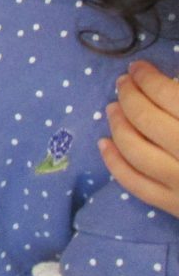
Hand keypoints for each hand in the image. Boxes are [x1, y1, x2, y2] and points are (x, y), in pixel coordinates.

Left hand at [100, 61, 178, 216]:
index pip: (168, 95)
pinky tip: (103, 143)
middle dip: (129, 96)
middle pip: (147, 119)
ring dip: (118, 125)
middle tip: (122, 83)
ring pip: (135, 150)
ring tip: (111, 108)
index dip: (148, 78)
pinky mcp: (176, 207)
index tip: (138, 68)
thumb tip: (172, 85)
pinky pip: (135, 185)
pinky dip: (114, 163)